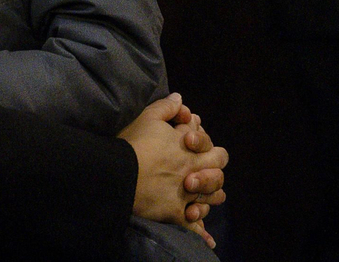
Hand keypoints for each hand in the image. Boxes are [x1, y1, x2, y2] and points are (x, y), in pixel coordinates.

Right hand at [119, 94, 228, 243]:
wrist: (119, 173)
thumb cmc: (133, 143)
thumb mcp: (147, 118)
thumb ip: (167, 108)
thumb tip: (180, 98)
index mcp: (190, 148)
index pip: (211, 145)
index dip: (203, 142)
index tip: (189, 141)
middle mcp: (194, 170)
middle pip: (219, 170)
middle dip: (215, 169)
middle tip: (201, 170)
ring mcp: (188, 194)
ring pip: (213, 198)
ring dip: (211, 197)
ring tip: (204, 197)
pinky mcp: (178, 213)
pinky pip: (195, 227)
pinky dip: (202, 233)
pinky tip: (207, 240)